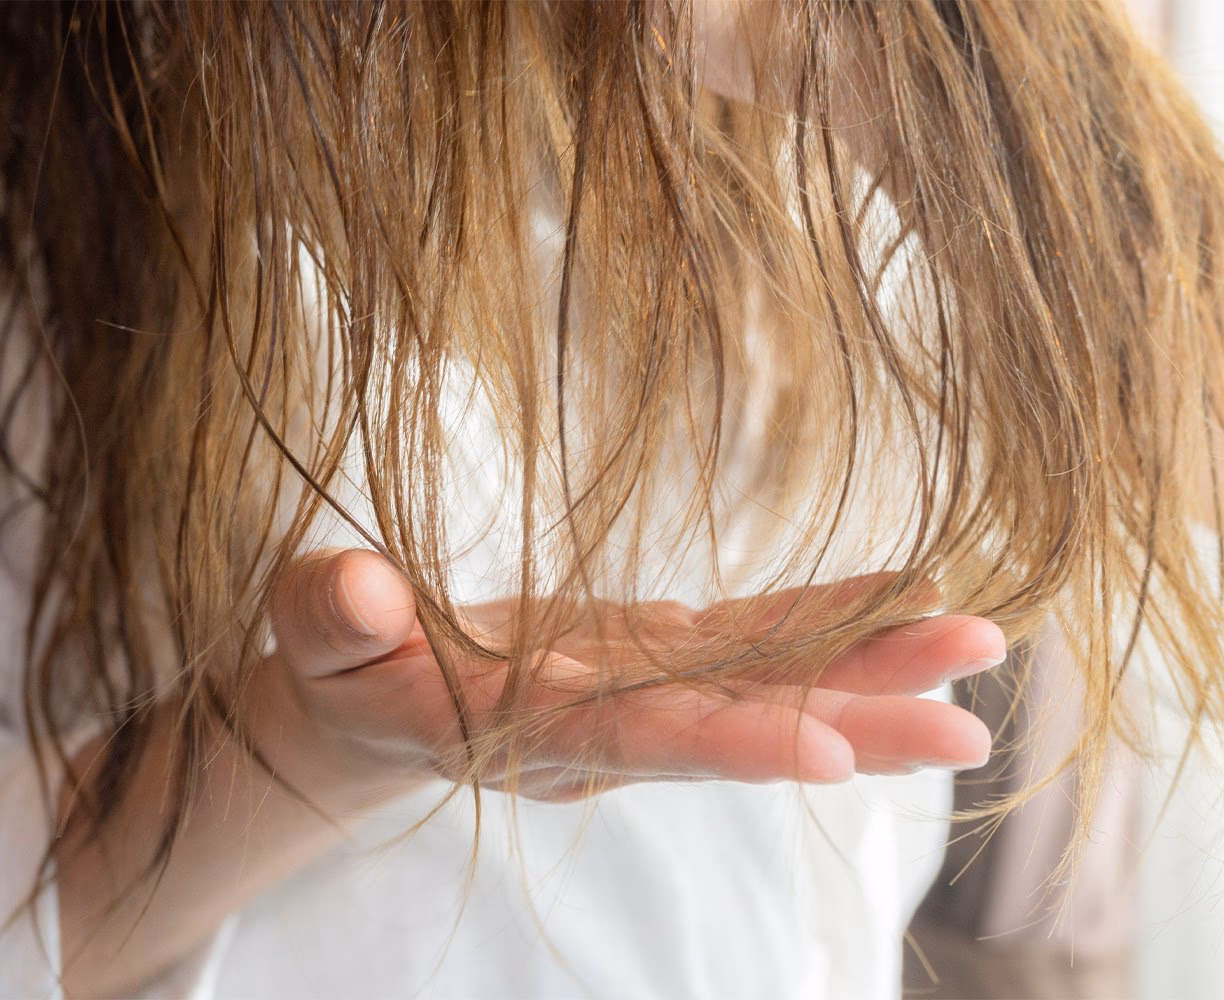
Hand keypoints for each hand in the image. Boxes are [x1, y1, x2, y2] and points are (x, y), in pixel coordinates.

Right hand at [259, 550, 1003, 806]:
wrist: (374, 699)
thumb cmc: (338, 674)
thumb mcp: (315, 642)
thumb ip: (332, 620)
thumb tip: (359, 587)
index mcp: (525, 728)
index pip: (638, 743)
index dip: (730, 748)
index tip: (834, 753)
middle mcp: (605, 721)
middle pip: (738, 726)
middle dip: (852, 725)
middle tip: (967, 727)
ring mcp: (638, 686)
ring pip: (764, 682)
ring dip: (868, 669)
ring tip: (971, 651)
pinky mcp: (650, 650)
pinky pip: (748, 636)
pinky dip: (822, 616)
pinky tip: (894, 595)